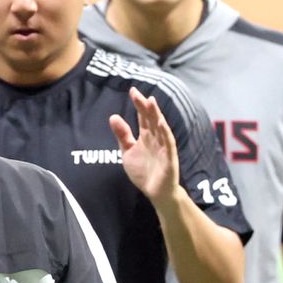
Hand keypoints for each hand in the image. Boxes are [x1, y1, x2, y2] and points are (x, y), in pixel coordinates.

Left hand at [109, 87, 178, 206]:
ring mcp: (163, 146)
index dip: (138, 104)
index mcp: (146, 136)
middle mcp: (155, 138)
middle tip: (137, 93)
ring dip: (156, 115)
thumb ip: (122, 135)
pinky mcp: (169, 157)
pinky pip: (168, 143)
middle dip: (145, 106)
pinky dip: (165, 133)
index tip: (132, 91)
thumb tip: (113, 116)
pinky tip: (161, 123)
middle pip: (151, 119)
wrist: (156, 192)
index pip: (142, 116)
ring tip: (151, 102)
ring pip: (160, 127)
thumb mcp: (128, 152)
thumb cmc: (144, 171)